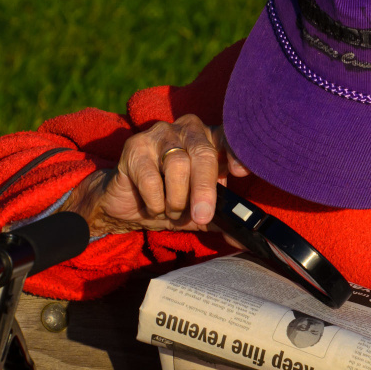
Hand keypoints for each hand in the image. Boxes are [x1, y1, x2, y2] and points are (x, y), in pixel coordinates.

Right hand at [61, 114, 249, 238]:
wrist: (128, 204)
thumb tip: (242, 239)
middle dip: (204, 189)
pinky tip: (153, 206)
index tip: (240, 173)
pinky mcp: (135, 146)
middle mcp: (188, 130)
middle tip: (202, 215)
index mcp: (211, 140)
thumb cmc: (170, 200)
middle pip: (203, 154)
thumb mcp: (200, 213)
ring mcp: (161, 134)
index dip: (237, 153)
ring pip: (177, 164)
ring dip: (176, 198)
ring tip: (172, 211)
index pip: (230, 138)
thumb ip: (221, 221)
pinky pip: (151, 177)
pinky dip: (155, 200)